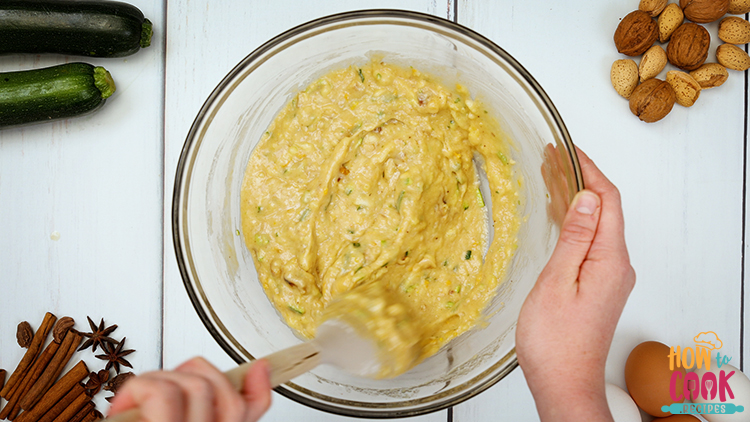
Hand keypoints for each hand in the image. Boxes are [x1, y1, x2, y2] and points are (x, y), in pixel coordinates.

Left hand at [108, 358, 271, 421]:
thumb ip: (216, 412)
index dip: (258, 388)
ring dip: (159, 379)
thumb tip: (258, 371)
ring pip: (191, 385)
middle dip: (189, 372)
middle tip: (162, 384)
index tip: (260, 368)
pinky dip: (139, 387)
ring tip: (138, 398)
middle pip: (217, 391)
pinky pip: (159, 394)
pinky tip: (126, 404)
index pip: (247, 414)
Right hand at [516, 148, 634, 421]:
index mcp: (610, 261)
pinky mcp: (599, 287)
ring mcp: (609, 277)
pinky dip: (575, 222)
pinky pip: (591, 243)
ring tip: (550, 177)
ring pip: (597, 225)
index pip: (608, 201)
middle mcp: (617, 266)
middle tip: (552, 157)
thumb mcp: (557, 283)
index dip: (589, 170)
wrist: (563, 383)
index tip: (567, 149)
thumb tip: (587, 198)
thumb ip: (575, 238)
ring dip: (576, 199)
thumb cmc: (554, 341)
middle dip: (581, 179)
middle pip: (605, 210)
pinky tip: (558, 215)